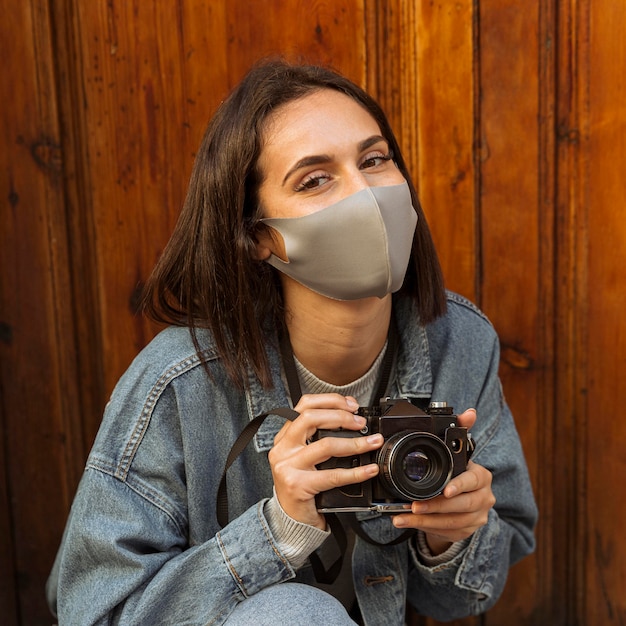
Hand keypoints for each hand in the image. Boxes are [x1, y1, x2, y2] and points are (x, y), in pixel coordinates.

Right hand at [268, 393, 383, 528]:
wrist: (290, 519)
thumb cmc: (302, 484)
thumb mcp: (304, 456)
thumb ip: (317, 436)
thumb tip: (351, 417)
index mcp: (284, 437)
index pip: (304, 405)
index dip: (330, 400)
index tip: (352, 405)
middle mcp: (282, 448)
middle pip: (310, 418)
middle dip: (341, 416)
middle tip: (361, 423)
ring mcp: (288, 467)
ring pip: (325, 445)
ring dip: (354, 443)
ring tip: (372, 443)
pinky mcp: (298, 485)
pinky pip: (333, 475)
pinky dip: (356, 472)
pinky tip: (369, 469)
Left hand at [391, 409, 495, 553]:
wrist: (460, 500)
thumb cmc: (457, 473)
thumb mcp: (457, 454)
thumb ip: (461, 431)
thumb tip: (470, 412)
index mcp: (482, 477)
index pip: (473, 481)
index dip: (460, 486)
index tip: (445, 490)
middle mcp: (484, 498)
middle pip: (460, 506)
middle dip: (434, 506)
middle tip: (412, 505)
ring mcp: (476, 517)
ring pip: (451, 522)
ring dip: (424, 519)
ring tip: (403, 516)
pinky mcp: (465, 532)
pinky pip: (445, 532)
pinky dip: (424, 527)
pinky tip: (408, 522)